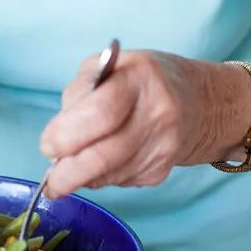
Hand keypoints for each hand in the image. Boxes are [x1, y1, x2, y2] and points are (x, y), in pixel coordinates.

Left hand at [39, 50, 250, 196]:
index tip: (48, 146)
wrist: (203, 103)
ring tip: (72, 165)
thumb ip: (78, 95)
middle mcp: (157, 113)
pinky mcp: (161, 171)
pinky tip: (105, 160)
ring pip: (107, 176)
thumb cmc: (142, 82)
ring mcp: (163, 147)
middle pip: (103, 156)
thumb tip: (55, 140)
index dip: (66, 135)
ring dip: (80, 177)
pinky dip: (100, 177)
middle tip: (51, 181)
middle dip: (66, 175)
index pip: (100, 113)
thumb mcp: (108, 68)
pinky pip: (117, 182)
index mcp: (138, 79)